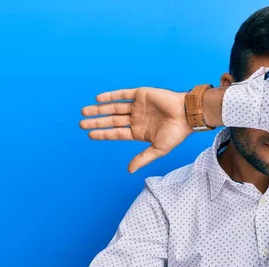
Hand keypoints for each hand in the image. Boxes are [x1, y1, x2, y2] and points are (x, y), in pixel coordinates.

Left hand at [79, 87, 193, 172]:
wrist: (187, 115)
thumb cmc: (176, 134)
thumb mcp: (158, 149)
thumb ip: (143, 158)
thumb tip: (129, 170)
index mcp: (139, 132)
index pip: (117, 133)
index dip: (103, 134)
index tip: (89, 134)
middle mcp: (136, 119)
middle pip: (112, 120)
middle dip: (97, 122)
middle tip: (81, 123)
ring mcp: (138, 106)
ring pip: (114, 107)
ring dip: (99, 109)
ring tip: (84, 111)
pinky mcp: (141, 94)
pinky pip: (123, 94)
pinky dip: (111, 96)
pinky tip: (98, 99)